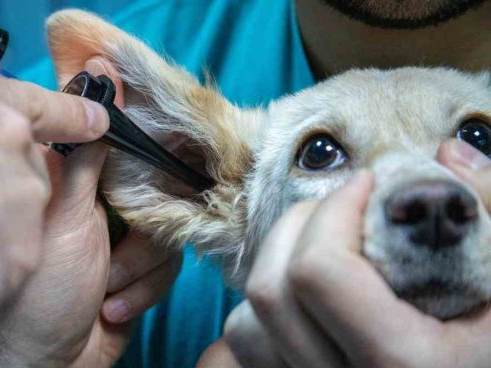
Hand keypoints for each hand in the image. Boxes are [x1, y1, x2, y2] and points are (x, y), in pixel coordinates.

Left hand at [0, 57, 180, 367]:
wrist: (49, 363)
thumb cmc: (40, 291)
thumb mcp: (64, 217)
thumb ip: (85, 160)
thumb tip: (97, 97)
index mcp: (76, 184)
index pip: (120, 146)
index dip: (144, 143)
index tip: (166, 144)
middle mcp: (101, 207)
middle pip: (155, 187)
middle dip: (144, 226)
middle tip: (123, 242)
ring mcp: (121, 240)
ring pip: (166, 229)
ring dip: (138, 267)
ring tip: (104, 290)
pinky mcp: (139, 271)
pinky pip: (167, 264)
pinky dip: (142, 289)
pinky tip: (111, 308)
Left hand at [224, 139, 490, 367]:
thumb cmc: (489, 348)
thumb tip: (447, 153)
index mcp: (400, 362)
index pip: (318, 271)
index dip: (335, 209)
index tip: (367, 184)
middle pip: (270, 288)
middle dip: (299, 224)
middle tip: (342, 206)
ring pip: (247, 320)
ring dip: (276, 263)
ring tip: (325, 242)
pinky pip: (249, 345)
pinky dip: (269, 305)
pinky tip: (310, 290)